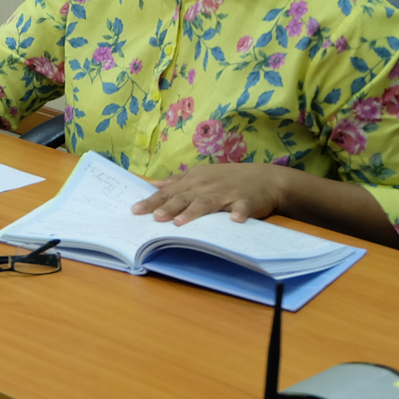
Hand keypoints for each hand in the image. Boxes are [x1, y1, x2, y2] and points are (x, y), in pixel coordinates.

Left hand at [131, 163, 292, 225]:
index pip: (168, 192)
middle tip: (153, 218)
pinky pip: (242, 208)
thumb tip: (154, 185)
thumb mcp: (200, 175)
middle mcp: (206, 187)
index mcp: (194, 181)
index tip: (134, 210)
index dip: (152, 201)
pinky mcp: (246, 201)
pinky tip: (235, 220)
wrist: (264, 177)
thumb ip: (177, 181)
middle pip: (183, 198)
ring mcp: (226, 193)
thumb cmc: (228, 178)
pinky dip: (239, 213)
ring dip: (194, 212)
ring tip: (180, 222)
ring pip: (207, 203)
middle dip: (167, 207)